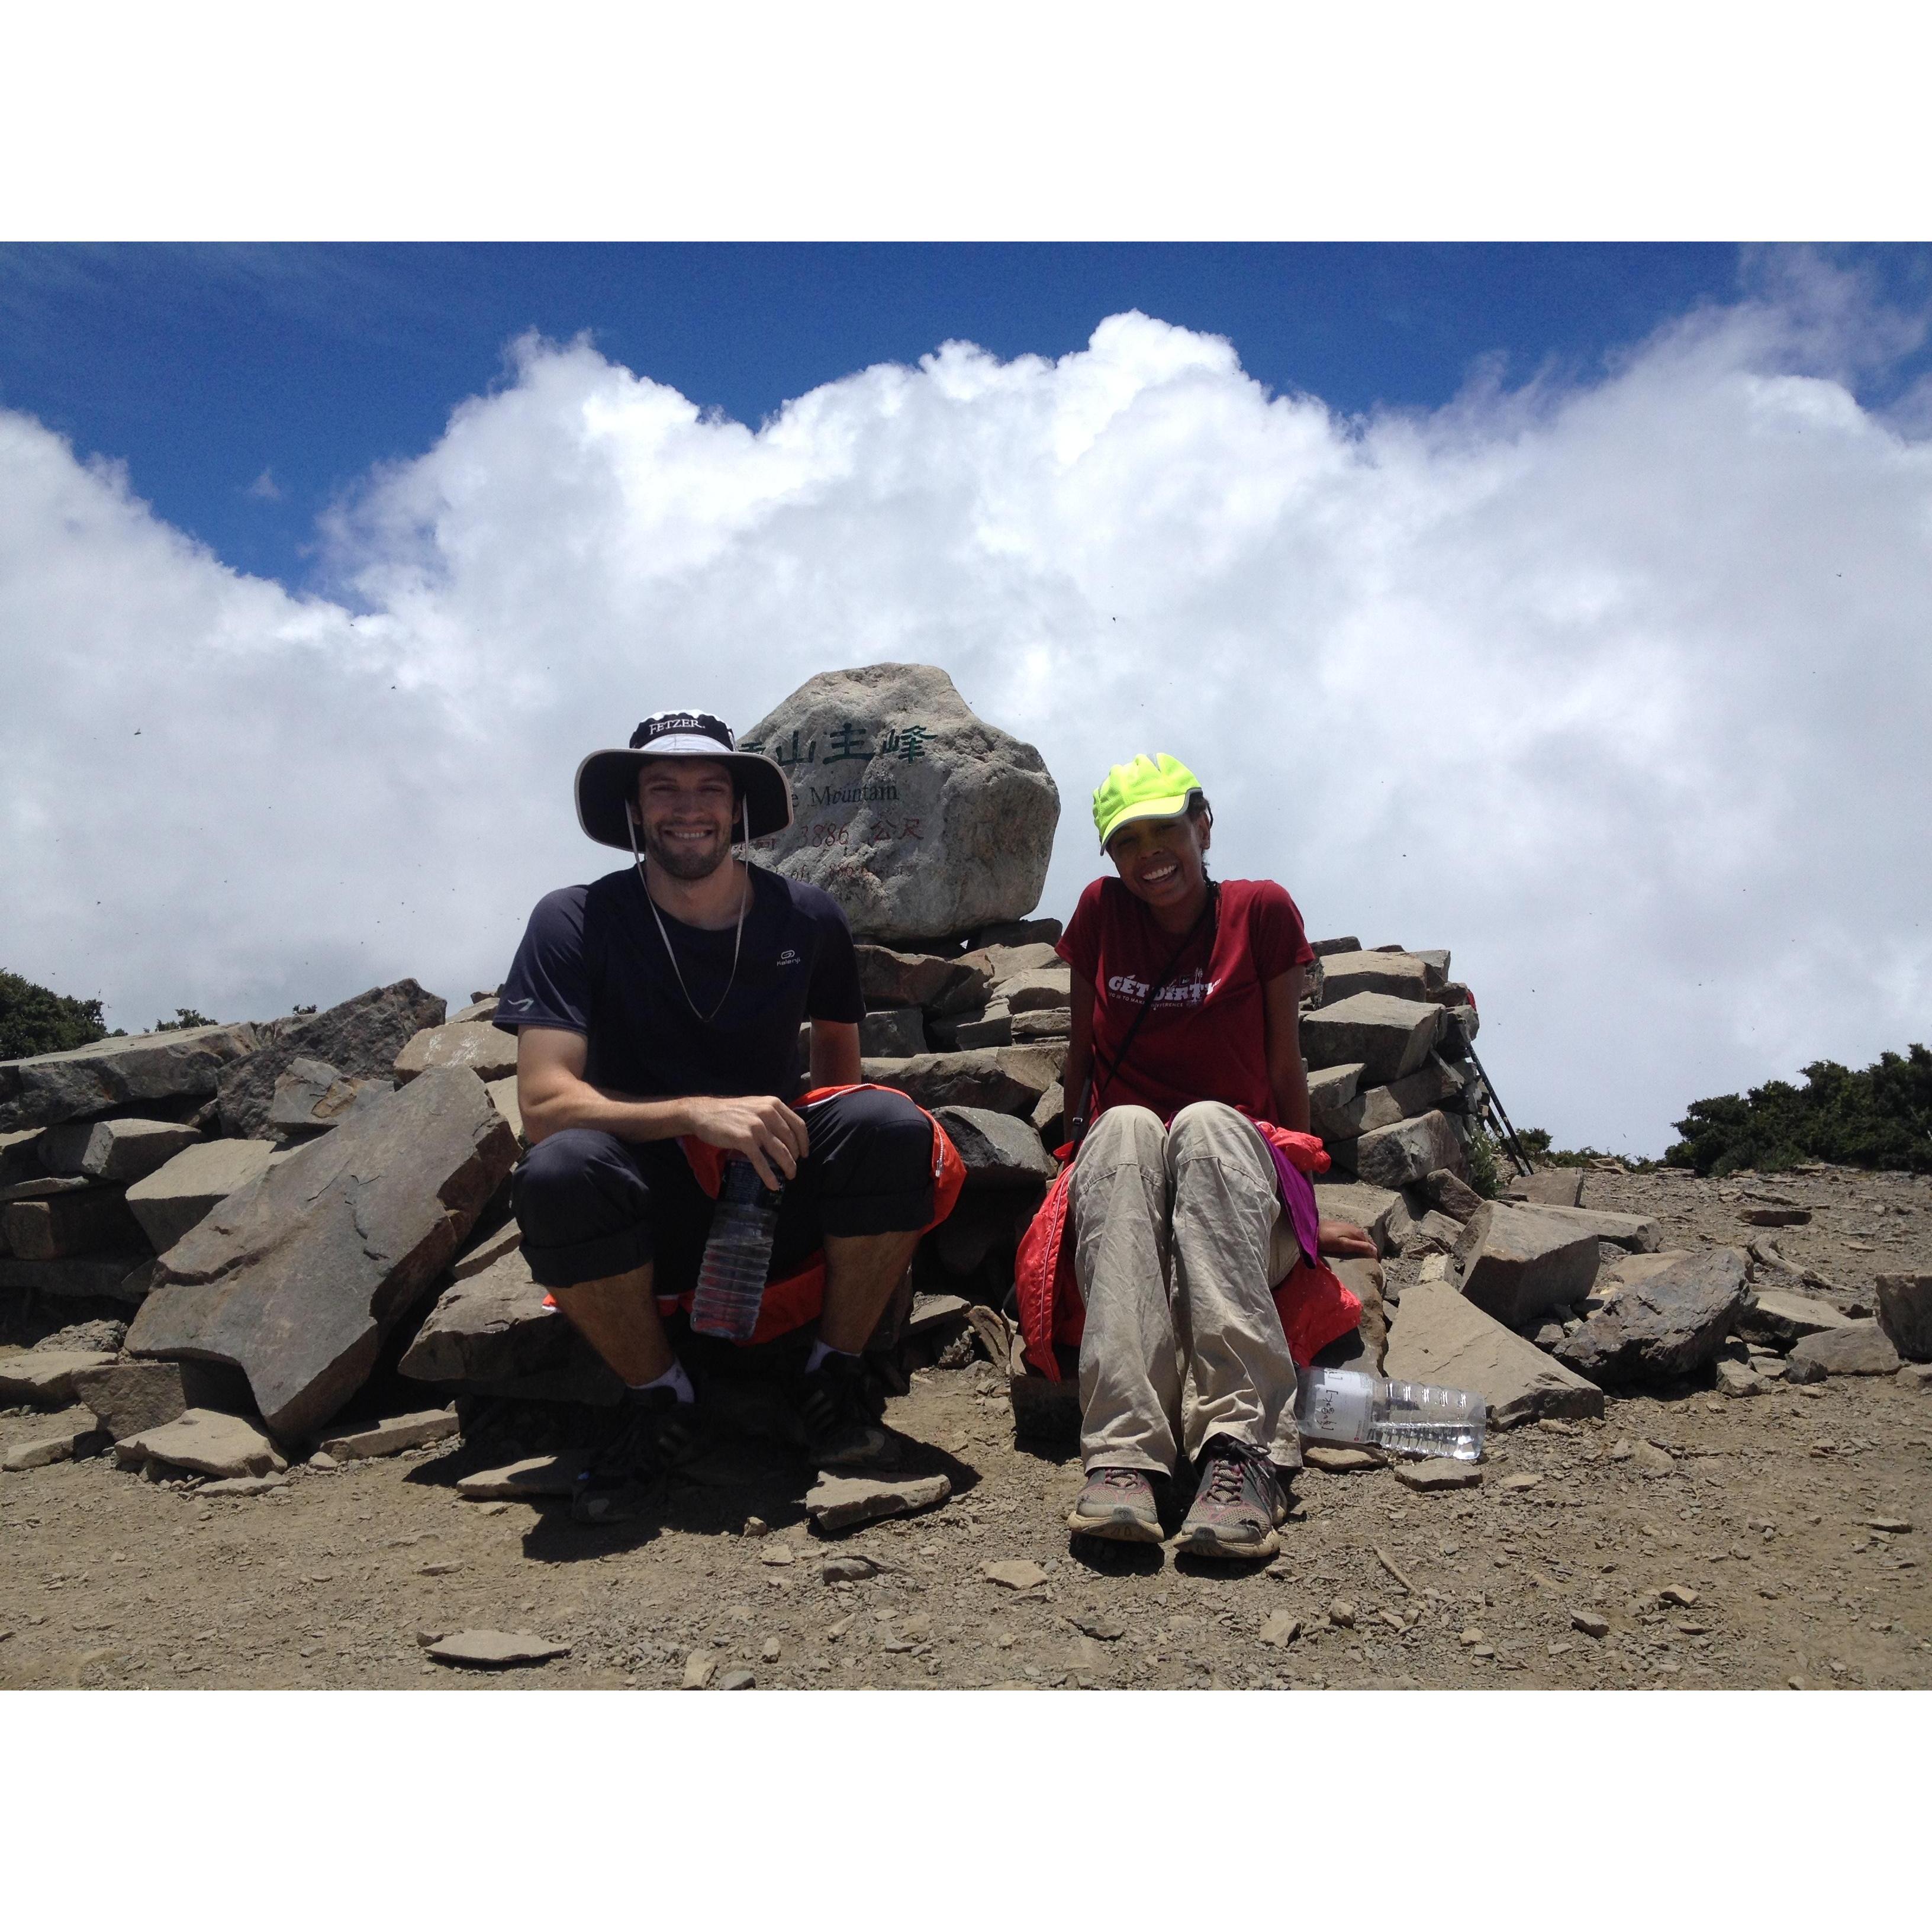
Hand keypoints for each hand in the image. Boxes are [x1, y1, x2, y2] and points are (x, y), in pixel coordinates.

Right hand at [683, 1094, 809, 1190]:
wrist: (704, 1113)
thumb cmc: (731, 1111)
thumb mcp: (756, 1106)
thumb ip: (772, 1116)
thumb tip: (788, 1135)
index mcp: (773, 1104)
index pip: (798, 1124)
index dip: (804, 1142)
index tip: (805, 1154)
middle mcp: (768, 1113)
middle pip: (791, 1140)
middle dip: (795, 1157)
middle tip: (794, 1168)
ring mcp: (756, 1127)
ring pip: (780, 1151)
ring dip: (787, 1167)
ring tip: (789, 1176)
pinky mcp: (744, 1140)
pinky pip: (761, 1161)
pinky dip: (769, 1175)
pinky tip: (773, 1184)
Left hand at [1317, 1217, 1376, 1258]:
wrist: (1311, 1230)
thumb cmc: (1327, 1240)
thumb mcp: (1343, 1245)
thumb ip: (1359, 1246)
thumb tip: (1374, 1250)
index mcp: (1357, 1233)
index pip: (1371, 1244)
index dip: (1374, 1253)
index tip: (1376, 1262)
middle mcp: (1355, 1228)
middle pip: (1367, 1240)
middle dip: (1371, 1249)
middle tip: (1372, 1259)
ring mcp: (1347, 1226)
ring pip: (1360, 1237)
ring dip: (1364, 1245)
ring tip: (1365, 1254)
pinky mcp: (1341, 1227)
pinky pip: (1354, 1235)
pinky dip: (1357, 1241)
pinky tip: (1354, 1245)